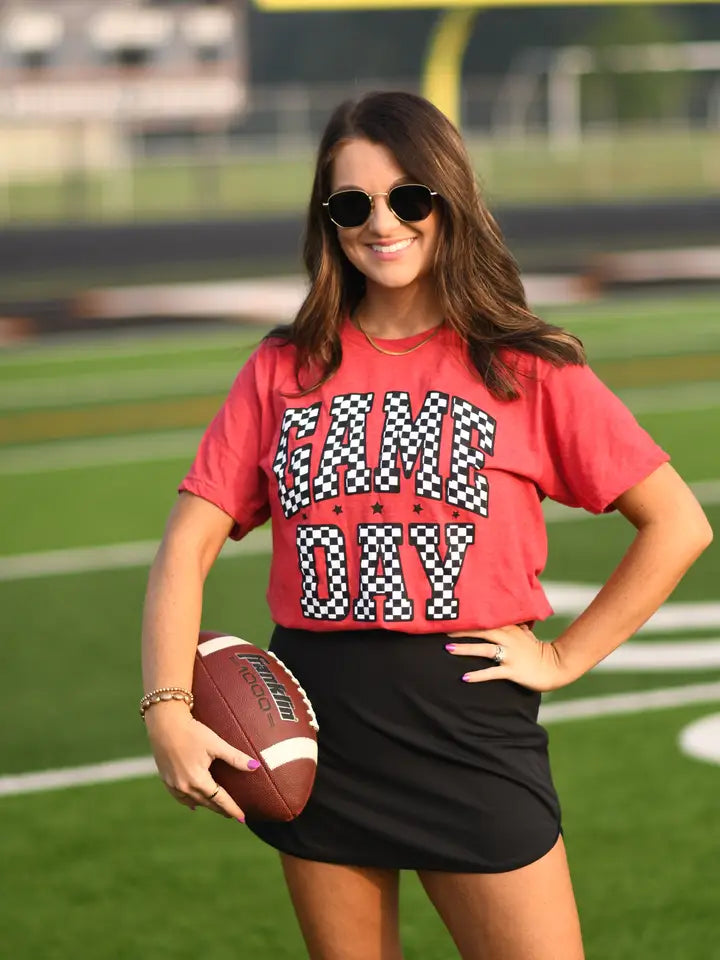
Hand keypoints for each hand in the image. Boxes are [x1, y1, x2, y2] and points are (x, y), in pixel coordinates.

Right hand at [144, 702, 257, 820]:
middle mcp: (184, 787)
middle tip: (233, 814)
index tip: (242, 818)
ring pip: (192, 802)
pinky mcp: (165, 779)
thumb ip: (235, 757)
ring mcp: (173, 785)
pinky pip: (179, 797)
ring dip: (206, 805)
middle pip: (207, 802)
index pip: (220, 799)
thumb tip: (255, 766)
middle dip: (220, 809)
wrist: (164, 724)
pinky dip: (189, 801)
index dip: (232, 808)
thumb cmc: (192, 732)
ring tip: (216, 807)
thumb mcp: (216, 744)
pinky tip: (193, 804)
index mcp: (198, 780)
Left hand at [445, 623, 571, 692]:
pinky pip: (492, 672)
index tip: (453, 616)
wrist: (555, 666)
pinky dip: (478, 675)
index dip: (470, 618)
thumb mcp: (525, 634)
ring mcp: (510, 655)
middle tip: (443, 630)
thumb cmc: (538, 651)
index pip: (487, 620)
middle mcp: (509, 639)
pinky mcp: (512, 670)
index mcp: (510, 629)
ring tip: (448, 649)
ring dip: (465, 649)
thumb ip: (514, 626)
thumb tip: (508, 619)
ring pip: (484, 649)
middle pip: (482, 630)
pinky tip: (465, 677)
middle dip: (462, 630)